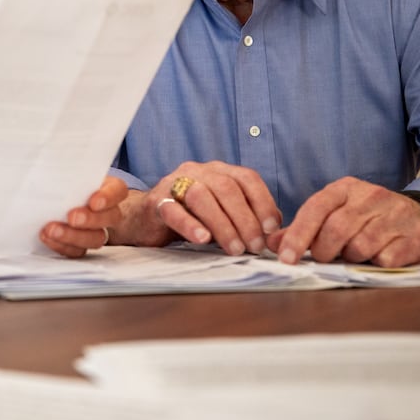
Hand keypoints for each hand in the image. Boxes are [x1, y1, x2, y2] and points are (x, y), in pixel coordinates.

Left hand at [39, 176, 127, 257]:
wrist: (50, 198)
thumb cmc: (63, 182)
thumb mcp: (66, 175)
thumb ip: (66, 176)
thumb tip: (50, 176)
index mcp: (107, 188)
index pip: (118, 191)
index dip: (109, 198)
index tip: (94, 202)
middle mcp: (107, 210)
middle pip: (111, 218)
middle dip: (91, 219)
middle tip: (72, 217)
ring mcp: (96, 230)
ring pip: (96, 239)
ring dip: (73, 236)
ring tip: (52, 229)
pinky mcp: (81, 245)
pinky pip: (77, 251)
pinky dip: (62, 246)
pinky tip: (48, 237)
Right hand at [145, 161, 281, 255]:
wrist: (143, 219)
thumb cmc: (189, 217)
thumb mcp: (222, 214)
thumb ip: (247, 217)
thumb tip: (275, 231)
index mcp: (218, 171)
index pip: (247, 178)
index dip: (263, 202)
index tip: (272, 229)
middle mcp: (198, 171)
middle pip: (226, 187)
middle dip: (245, 218)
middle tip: (255, 246)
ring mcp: (174, 183)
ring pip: (202, 196)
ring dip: (222, 224)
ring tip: (234, 248)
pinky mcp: (156, 202)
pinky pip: (173, 210)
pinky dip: (190, 225)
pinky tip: (202, 239)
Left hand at [265, 177, 419, 266]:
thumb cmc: (370, 220)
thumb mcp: (337, 215)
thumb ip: (304, 230)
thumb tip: (271, 244)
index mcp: (347, 188)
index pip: (315, 208)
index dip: (298, 235)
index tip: (286, 258)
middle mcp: (372, 196)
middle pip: (336, 229)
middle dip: (324, 251)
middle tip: (326, 258)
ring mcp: (396, 215)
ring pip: (360, 246)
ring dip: (352, 258)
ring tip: (356, 255)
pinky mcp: (416, 236)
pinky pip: (386, 259)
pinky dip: (377, 265)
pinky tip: (381, 258)